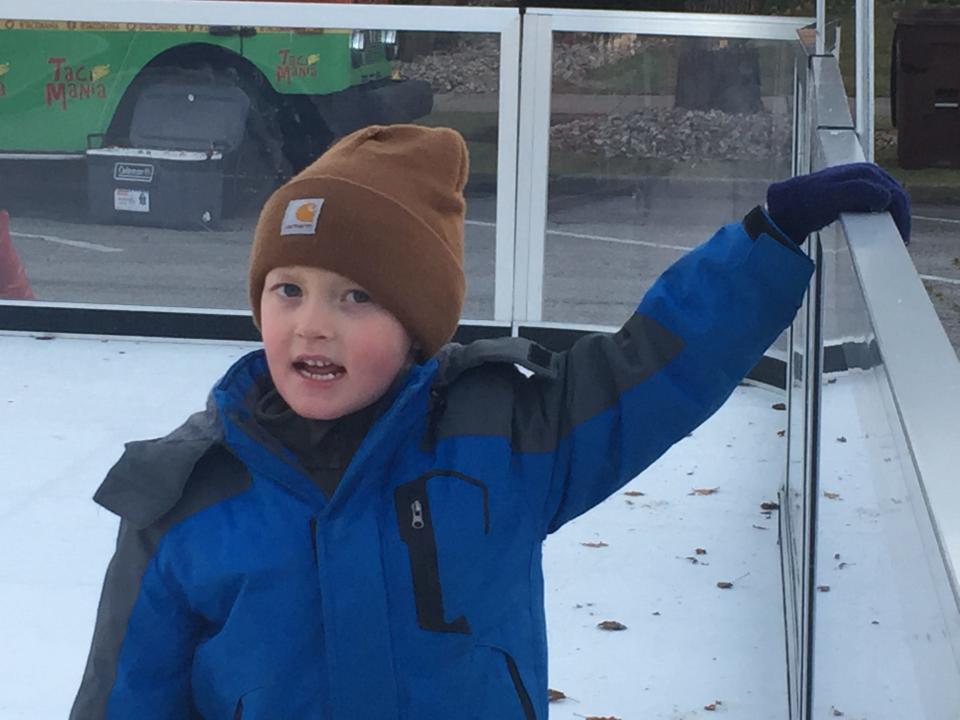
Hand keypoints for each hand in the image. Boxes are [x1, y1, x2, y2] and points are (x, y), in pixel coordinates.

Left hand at [767, 162, 910, 244]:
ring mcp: (862, 185)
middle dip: (899, 219)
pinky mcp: (855, 196)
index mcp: (866, 172)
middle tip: (899, 241)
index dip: (901, 216)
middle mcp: (868, 175)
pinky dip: (879, 219)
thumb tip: (886, 197)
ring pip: (888, 203)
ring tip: (890, 239)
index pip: (895, 194)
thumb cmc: (807, 199)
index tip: (900, 237)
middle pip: (895, 198)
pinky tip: (876, 232)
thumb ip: (860, 192)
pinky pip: (875, 207)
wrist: (788, 204)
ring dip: (891, 220)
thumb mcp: (833, 196)